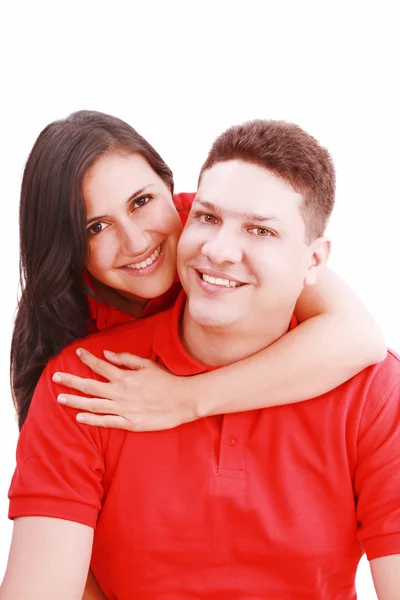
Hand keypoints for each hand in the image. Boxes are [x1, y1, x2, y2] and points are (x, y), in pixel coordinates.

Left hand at [53, 349, 195, 430]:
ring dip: (75, 402)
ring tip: (60, 399)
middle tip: (56, 377)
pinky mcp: (130, 423)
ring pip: (93, 405)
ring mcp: (124, 409)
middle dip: (71, 381)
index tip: (77, 353)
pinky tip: (79, 418)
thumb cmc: (167, 381)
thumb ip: (126, 359)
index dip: (87, 359)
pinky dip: (92, 421)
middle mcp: (121, 392)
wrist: (183, 400)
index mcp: (125, 377)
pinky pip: (106, 422)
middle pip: (90, 386)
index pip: (100, 366)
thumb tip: (107, 355)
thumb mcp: (148, 365)